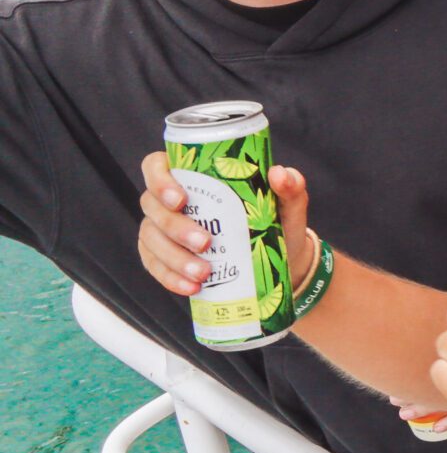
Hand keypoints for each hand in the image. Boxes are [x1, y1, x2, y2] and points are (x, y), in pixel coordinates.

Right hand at [138, 151, 315, 297]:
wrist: (279, 261)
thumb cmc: (277, 222)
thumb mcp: (288, 205)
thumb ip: (290, 187)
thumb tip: (281, 174)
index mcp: (193, 176)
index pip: (156, 166)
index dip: (159, 180)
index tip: (181, 199)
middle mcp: (169, 200)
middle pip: (152, 206)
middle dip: (175, 226)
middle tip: (205, 242)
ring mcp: (161, 229)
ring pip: (150, 239)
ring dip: (174, 257)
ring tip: (203, 273)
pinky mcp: (161, 256)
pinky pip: (154, 266)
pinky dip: (170, 278)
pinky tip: (191, 287)